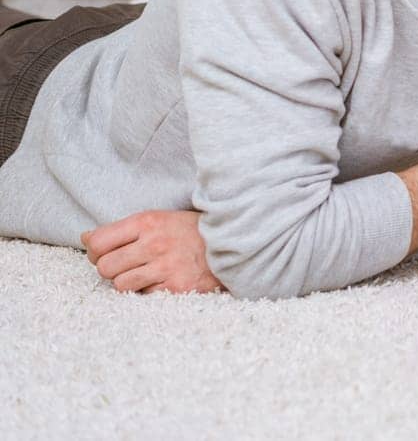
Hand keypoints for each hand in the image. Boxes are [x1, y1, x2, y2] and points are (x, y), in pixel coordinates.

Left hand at [80, 210, 223, 294]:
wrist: (233, 242)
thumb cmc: (190, 232)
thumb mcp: (158, 219)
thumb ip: (123, 229)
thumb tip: (85, 237)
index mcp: (148, 222)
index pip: (98, 242)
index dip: (95, 252)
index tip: (105, 254)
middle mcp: (155, 243)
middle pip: (105, 267)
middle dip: (112, 269)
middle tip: (127, 266)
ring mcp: (167, 266)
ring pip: (121, 285)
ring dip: (129, 282)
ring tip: (145, 274)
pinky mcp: (177, 287)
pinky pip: (144, 296)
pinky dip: (149, 291)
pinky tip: (163, 280)